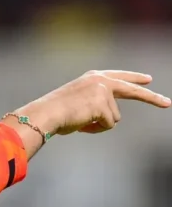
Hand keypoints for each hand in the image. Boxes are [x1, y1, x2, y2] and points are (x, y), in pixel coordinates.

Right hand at [5, 70, 169, 156]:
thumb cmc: (55, 111)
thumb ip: (95, 104)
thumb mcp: (77, 102)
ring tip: (79, 121)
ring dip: (99, 124)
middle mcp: (101, 80)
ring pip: (114, 117)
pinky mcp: (103, 105)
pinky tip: (82, 125)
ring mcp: (103, 92)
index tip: (149, 81)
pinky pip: (108, 125)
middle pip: (131, 90)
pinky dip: (95, 129)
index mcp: (93, 77)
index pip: (120, 77)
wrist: (46, 113)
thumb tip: (110, 120)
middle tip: (168, 103)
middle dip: (152, 98)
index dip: (135, 79)